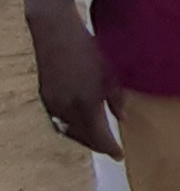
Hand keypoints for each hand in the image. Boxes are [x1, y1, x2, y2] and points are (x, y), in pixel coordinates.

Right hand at [27, 6, 123, 155]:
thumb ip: (117, 98)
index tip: (120, 156)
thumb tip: (124, 117)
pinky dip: (71, 128)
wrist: (56, 34)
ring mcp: (53, 104)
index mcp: (86, 102)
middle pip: (83, 137)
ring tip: (97, 140)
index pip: (99, 135)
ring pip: (68, 131)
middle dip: (97, 145)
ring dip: (83, 139)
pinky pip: (58, 122)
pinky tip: (80, 126)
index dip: (110, 148)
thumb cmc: (88, 49)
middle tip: (110, 149)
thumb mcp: (110, 72)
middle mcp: (67, 107)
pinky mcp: (45, 98)